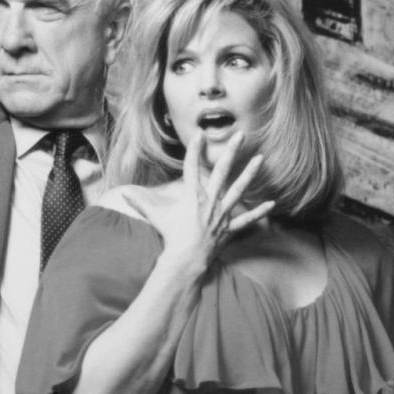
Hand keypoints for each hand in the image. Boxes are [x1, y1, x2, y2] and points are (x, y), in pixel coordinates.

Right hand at [117, 130, 274, 277]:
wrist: (185, 259)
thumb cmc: (169, 237)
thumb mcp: (154, 217)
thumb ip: (140, 204)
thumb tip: (121, 194)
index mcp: (192, 195)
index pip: (192, 167)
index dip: (194, 149)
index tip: (199, 134)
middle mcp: (210, 200)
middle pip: (223, 171)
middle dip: (231, 152)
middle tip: (240, 136)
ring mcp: (222, 214)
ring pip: (239, 189)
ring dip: (250, 174)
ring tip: (260, 160)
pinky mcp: (229, 228)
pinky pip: (246, 220)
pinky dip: (259, 212)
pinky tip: (272, 204)